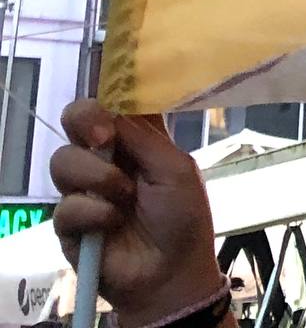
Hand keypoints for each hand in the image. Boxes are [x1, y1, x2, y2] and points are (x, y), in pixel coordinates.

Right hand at [50, 102, 221, 327]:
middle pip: (76, 121)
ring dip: (97, 176)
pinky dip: (94, 212)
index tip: (110, 94)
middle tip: (104, 138)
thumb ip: (144, 138)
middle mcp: (107, 158)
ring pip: (63, 161)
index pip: (113, 104)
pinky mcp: (70, 224)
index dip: (107, 93)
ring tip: (124, 196)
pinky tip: (112, 223)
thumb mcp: (175, 169)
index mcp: (137, 140)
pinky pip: (66, 206)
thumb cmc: (183, 218)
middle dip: (84, 121)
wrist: (170, 272)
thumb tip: (113, 108)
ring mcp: (85, 189)